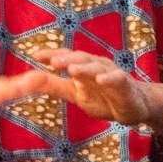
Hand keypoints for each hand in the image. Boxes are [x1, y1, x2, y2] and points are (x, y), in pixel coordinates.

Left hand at [32, 48, 151, 124]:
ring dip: (84, 68)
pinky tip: (101, 80)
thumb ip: (55, 86)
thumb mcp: (75, 93)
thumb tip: (27, 81)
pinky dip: (109, 79)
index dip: (51, 55)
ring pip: (96, 68)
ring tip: (72, 70)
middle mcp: (95, 65)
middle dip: (65, 59)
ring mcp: (110, 73)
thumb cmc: (102, 97)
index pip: (65, 58)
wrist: (135, 106)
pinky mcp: (125, 84)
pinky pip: (117, 79)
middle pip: (79, 59)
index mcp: (82, 66)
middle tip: (52, 61)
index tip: (35, 55)